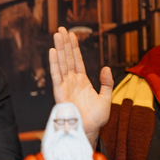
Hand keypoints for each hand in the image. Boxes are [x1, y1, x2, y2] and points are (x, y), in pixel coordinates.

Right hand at [49, 27, 112, 146]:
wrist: (89, 131)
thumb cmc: (97, 119)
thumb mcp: (106, 97)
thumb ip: (106, 82)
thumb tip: (106, 67)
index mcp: (82, 81)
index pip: (77, 60)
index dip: (74, 48)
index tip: (71, 35)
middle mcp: (72, 81)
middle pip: (67, 58)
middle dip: (64, 43)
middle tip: (61, 29)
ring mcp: (65, 86)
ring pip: (61, 63)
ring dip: (59, 48)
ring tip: (56, 34)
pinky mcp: (60, 92)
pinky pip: (56, 75)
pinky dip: (54, 63)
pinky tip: (53, 52)